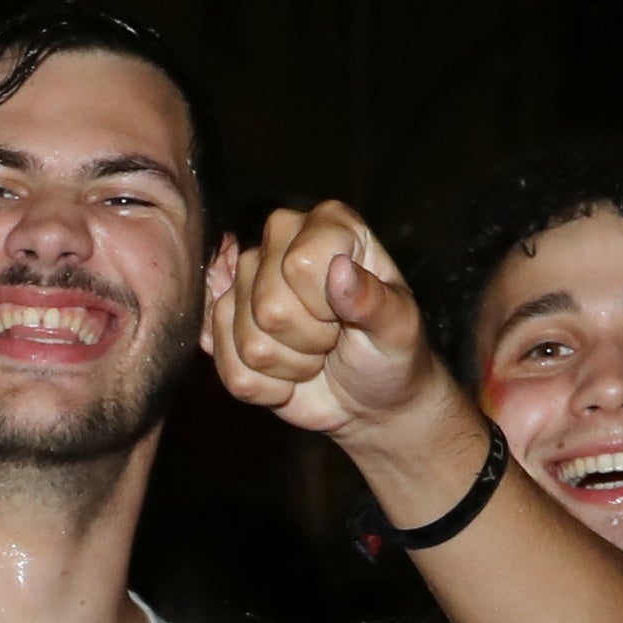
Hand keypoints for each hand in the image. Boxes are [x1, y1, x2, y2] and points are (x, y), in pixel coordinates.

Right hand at [206, 204, 439, 443]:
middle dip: (307, 341)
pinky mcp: (224, 322)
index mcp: (330, 224)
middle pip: (268, 307)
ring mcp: (247, 280)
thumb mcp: (398, 328)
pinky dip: (268, 388)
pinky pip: (232, 370)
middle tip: (332, 339)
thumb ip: (375, 300)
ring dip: (289, 366)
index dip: (323, 306)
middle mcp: (281, 240)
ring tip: (315, 354)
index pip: (298, 264)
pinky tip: (289, 374)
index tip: (347, 314)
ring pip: (250, 344)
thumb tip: (340, 270)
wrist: (369, 398)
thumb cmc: (389, 353)